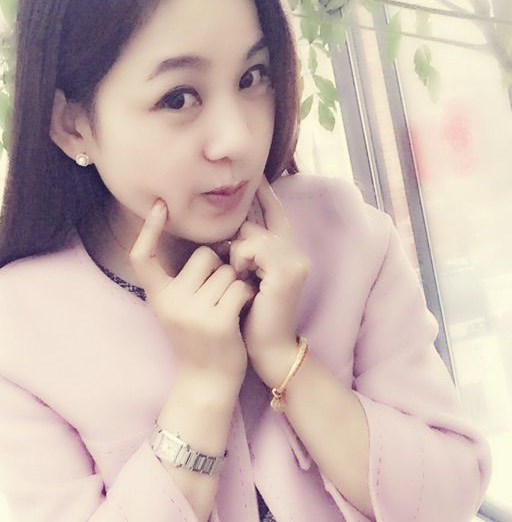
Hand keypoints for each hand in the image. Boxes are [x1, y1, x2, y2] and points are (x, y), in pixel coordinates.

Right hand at [128, 199, 255, 393]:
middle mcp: (170, 302)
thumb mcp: (177, 308)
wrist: (206, 382)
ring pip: (227, 271)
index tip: (159, 206)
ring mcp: (193, 313)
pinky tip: (241, 312)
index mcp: (157, 296)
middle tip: (219, 294)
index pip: (143, 257)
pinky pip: (239, 287)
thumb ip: (181, 280)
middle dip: (220, 267)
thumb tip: (204, 243)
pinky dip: (246, 296)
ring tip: (230, 307)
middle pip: (204, 255)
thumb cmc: (197, 338)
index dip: (148, 230)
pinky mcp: (217, 322)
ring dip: (236, 284)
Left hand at [223, 175, 310, 381]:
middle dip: (237, 241)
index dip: (266, 194)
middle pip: (255, 224)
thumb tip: (228, 231)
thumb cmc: (251, 315)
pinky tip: (243, 277)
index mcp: (287, 252)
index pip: (276, 213)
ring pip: (252, 234)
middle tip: (234, 266)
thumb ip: (246, 252)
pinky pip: (252, 247)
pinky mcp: (288, 271)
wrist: (268, 348)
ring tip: (240, 276)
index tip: (258, 176)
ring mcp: (295, 260)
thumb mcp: (247, 276)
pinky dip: (240, 260)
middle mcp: (296, 252)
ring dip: (236, 253)